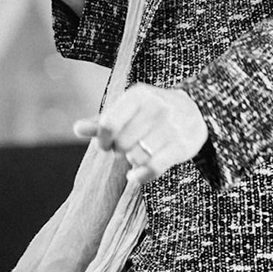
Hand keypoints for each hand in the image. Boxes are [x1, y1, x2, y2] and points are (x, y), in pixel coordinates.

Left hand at [73, 83, 208, 187]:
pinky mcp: (183, 145)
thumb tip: (77, 129)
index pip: (109, 123)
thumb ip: (103, 121)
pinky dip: (140, 176)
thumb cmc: (152, 111)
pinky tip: (135, 176)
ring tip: (137, 154)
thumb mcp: (128, 110)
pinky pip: (153, 168)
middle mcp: (157, 107)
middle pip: (122, 143)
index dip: (103, 140)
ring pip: (136, 156)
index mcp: (139, 95)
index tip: (105, 144)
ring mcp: (171, 126)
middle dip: (119, 150)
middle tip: (126, 148)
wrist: (196, 110)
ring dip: (132, 160)